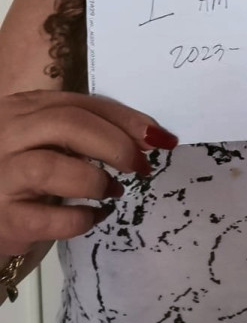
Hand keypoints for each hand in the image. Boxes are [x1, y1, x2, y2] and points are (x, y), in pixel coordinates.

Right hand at [0, 90, 177, 256]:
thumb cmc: (26, 170)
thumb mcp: (50, 139)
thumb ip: (89, 130)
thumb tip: (149, 136)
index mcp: (24, 108)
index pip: (81, 103)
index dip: (125, 119)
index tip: (157, 137)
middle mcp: (7, 135)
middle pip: (68, 125)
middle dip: (115, 145)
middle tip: (140, 166)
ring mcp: (2, 175)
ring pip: (53, 167)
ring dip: (95, 181)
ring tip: (112, 191)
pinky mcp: (5, 216)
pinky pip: (50, 218)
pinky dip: (82, 218)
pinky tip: (93, 216)